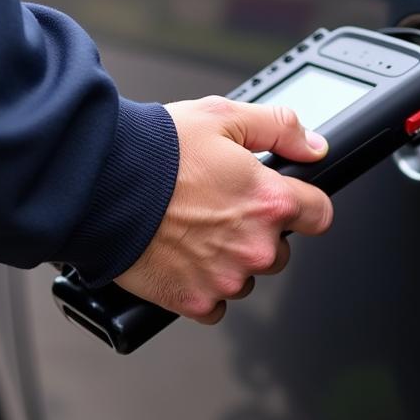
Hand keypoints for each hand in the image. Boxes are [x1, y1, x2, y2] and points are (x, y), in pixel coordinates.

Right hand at [115, 96, 333, 324]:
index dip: (303, 202)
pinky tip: (181, 254)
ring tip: (193, 227)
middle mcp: (255, 245)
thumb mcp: (223, 117)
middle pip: (280, 248)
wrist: (100, 185)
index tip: (288, 200)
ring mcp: (226, 278)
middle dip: (258, 230)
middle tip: (220, 206)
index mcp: (269, 200)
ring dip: (229, 258)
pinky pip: (214, 302)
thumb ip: (279, 128)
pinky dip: (202, 284)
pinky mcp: (194, 301)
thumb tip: (313, 146)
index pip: (319, 214)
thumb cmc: (155, 151)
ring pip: (245, 275)